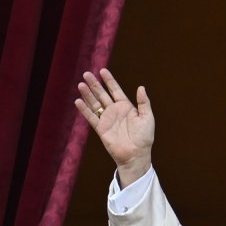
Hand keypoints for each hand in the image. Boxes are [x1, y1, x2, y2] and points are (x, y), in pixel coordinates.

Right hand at [75, 68, 155, 186]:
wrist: (136, 155)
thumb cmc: (144, 137)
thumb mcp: (147, 118)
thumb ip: (144, 102)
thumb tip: (141, 87)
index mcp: (126, 107)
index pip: (115, 90)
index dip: (109, 81)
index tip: (102, 71)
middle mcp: (115, 111)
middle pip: (102, 94)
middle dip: (95, 84)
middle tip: (87, 73)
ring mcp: (107, 120)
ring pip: (95, 104)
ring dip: (88, 94)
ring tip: (81, 84)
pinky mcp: (101, 129)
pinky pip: (91, 117)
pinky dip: (84, 110)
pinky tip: (78, 101)